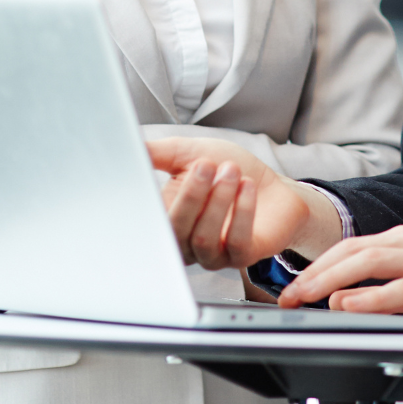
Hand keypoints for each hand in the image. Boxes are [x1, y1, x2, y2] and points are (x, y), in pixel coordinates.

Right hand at [147, 138, 336, 269]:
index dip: (149, 204)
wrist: (273, 185)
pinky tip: (247, 187)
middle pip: (176, 231)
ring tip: (231, 171)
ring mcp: (213, 255)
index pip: (149, 222)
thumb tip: (129, 146)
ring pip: (204, 239)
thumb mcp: (189, 153)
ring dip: (218, 201)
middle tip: (206, 164)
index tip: (157, 173)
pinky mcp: (243, 257)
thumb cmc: (228, 170)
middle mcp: (185, 243)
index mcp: (167, 219)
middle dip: (191, 195)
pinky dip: (241, 212)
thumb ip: (157, 153)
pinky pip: (235, 243)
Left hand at [277, 226, 402, 329]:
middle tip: (287, 295)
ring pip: (370, 261)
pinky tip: (352, 305)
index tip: (292, 287)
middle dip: (313, 273)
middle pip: (351, 251)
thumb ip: (389, 292)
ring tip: (307, 297)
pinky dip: (372, 296)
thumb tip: (348, 301)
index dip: (316, 266)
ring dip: (332, 279)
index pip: (350, 248)